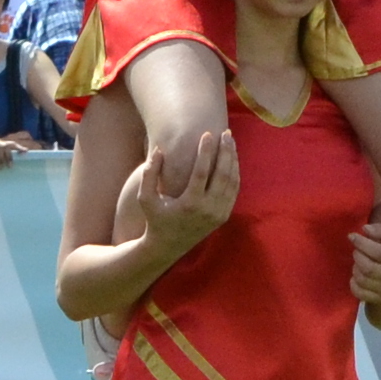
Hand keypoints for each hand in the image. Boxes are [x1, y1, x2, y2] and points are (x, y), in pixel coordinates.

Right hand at [141, 129, 237, 252]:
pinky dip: (235, 173)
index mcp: (189, 204)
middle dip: (225, 151)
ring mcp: (218, 214)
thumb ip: (149, 173)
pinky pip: (233, 191)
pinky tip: (232, 159)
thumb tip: (159, 150)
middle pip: (222, 174)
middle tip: (226, 133)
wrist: (167, 246)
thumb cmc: (154, 218)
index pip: (201, 172)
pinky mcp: (223, 216)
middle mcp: (207, 209)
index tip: (207, 133)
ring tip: (230, 142)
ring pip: (232, 182)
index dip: (205, 152)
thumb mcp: (145, 198)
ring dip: (233, 160)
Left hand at [347, 215, 380, 312]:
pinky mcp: (378, 299)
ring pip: (362, 280)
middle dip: (357, 256)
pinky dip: (353, 283)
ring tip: (359, 262)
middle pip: (368, 268)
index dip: (362, 243)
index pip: (379, 252)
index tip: (352, 236)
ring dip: (355, 268)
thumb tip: (365, 229)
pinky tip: (357, 276)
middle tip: (357, 251)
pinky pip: (358, 292)